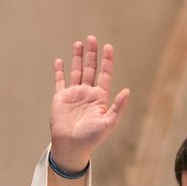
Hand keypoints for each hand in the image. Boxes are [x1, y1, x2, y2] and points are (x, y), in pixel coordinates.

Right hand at [50, 35, 129, 171]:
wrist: (71, 147)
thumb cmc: (91, 138)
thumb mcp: (108, 123)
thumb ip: (117, 107)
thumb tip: (127, 90)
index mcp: (100, 97)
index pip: (105, 74)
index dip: (107, 60)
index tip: (108, 47)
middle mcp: (87, 93)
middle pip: (90, 68)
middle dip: (91, 54)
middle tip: (92, 38)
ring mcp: (74, 94)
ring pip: (76, 71)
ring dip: (77, 57)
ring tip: (79, 43)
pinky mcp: (60, 97)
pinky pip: (60, 81)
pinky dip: (59, 70)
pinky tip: (59, 60)